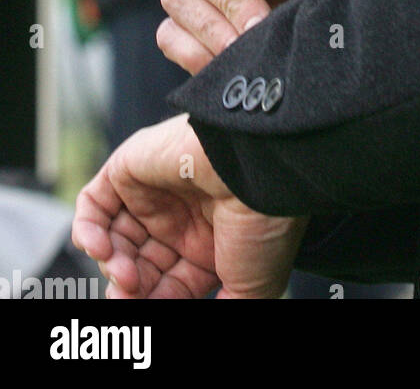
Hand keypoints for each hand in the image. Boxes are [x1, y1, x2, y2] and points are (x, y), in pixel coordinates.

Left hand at [72, 114, 309, 298]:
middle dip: (128, 288)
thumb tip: (210, 323)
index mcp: (207, 246)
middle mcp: (179, 220)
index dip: (154, 302)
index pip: (167, 286)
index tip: (151, 310)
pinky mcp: (129, 168)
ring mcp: (153, 193)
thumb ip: (229, 310)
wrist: (254, 166)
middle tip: (128, 294)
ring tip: (123, 273)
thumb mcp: (253, 287)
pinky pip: (93, 204)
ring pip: (113, 240)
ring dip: (109, 265)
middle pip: (137, 266)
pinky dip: (87, 230)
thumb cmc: (262, 223)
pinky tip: (100, 248)